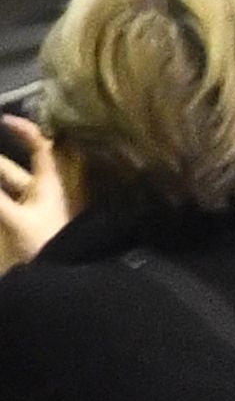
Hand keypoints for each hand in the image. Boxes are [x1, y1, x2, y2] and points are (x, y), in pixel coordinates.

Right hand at [0, 111, 65, 265]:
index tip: (4, 120)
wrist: (62, 280)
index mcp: (48, 185)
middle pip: (13, 170)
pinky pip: (6, 206)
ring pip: (7, 188)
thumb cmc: (45, 246)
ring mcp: (35, 211)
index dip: (25, 130)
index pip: (41, 148)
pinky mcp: (26, 226)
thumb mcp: (15, 219)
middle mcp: (43, 193)